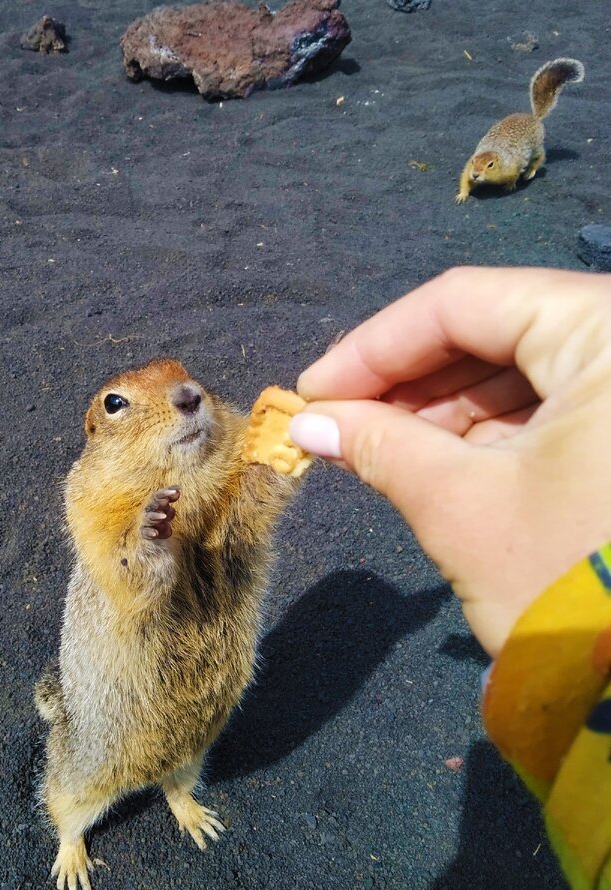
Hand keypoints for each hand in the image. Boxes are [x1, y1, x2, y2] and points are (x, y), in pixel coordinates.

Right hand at [289, 266, 610, 655]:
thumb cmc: (567, 586)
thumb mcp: (461, 506)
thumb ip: (379, 445)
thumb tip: (308, 423)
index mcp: (606, 333)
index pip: (467, 303)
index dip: (375, 345)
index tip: (313, 390)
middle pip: (498, 328)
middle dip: (409, 378)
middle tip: (338, 420)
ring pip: (525, 367)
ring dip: (444, 405)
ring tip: (376, 445)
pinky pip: (557, 405)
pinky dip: (491, 429)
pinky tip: (432, 457)